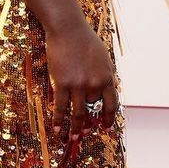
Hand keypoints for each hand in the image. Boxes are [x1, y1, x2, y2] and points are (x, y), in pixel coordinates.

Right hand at [44, 13, 117, 154]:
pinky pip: (61, 107)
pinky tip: (57, 129)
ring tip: (73, 138)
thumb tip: (110, 89)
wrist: (68, 29)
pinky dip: (59, 120)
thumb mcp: (103, 57)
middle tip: (85, 134)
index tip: (105, 127)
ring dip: (76, 128)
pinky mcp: (62, 83)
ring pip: (78, 113)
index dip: (108, 118)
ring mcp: (78, 85)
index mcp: (107, 77)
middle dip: (89, 123)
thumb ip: (106, 74)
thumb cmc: (85, 40)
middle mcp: (94, 83)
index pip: (111, 104)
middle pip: (93, 109)